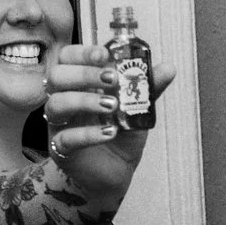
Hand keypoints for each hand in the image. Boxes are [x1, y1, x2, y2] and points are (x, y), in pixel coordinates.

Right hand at [44, 42, 173, 198]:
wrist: (116, 172)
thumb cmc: (120, 135)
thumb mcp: (136, 108)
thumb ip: (147, 88)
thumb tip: (168, 68)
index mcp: (78, 84)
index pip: (67, 58)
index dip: (82, 53)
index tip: (105, 55)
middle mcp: (64, 100)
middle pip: (56, 76)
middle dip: (84, 74)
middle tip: (112, 80)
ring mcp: (59, 125)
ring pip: (56, 104)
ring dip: (85, 101)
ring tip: (113, 106)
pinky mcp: (61, 150)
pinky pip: (65, 138)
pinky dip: (88, 134)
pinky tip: (110, 132)